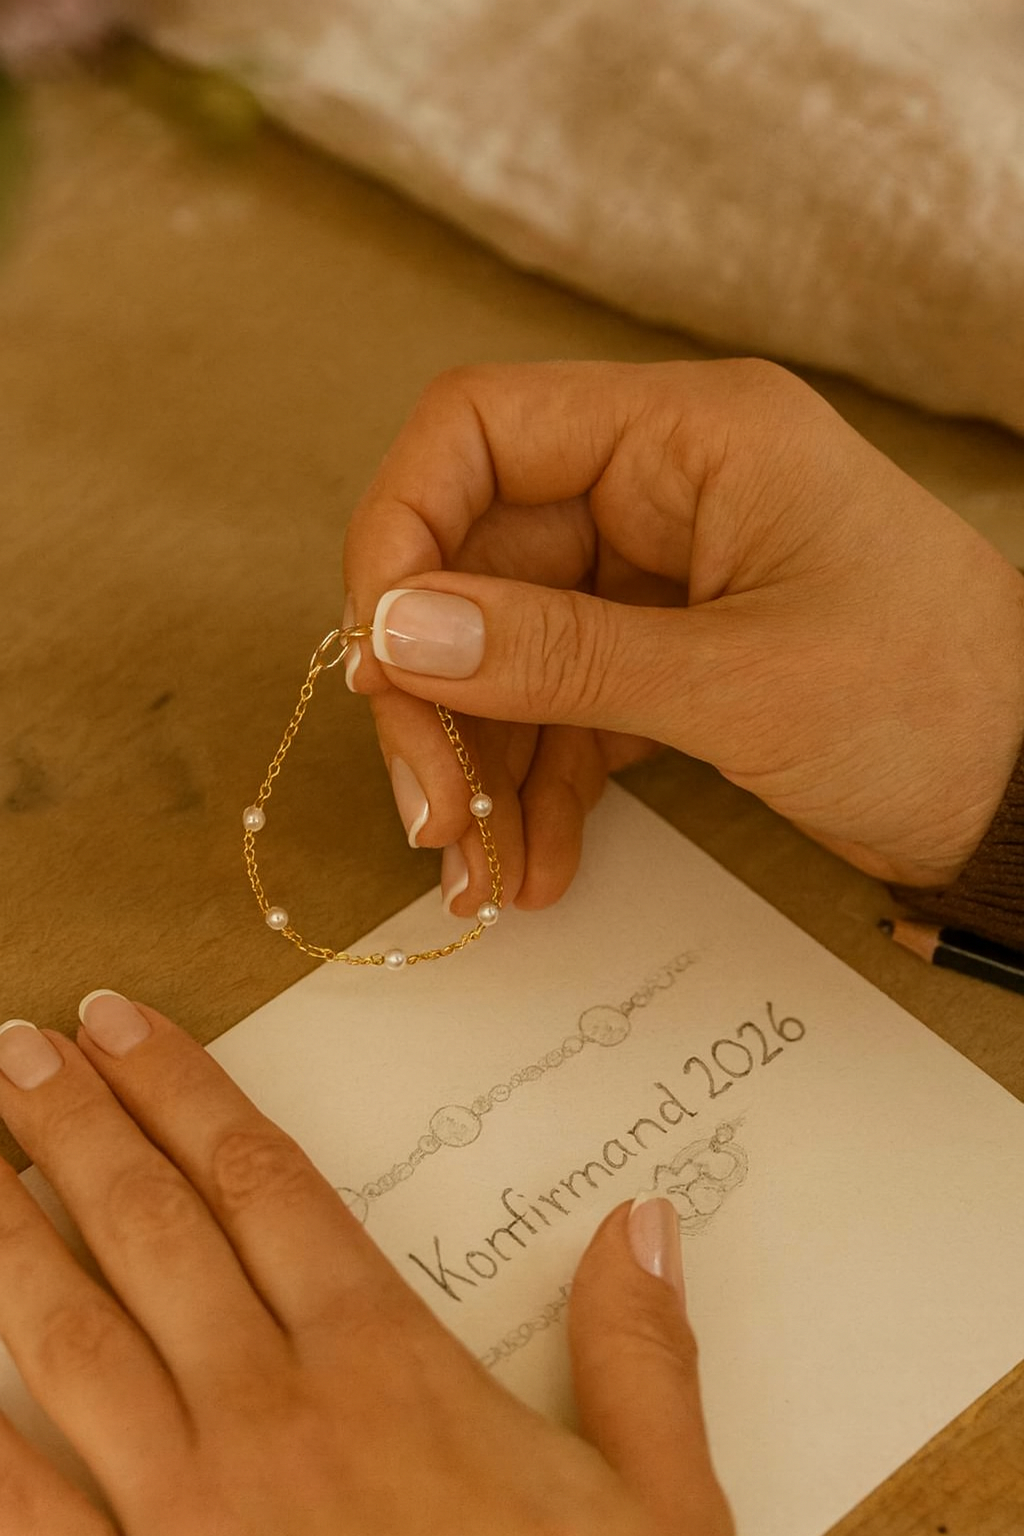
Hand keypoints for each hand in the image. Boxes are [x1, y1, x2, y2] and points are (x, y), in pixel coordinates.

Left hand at [0, 997, 732, 1535]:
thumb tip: (643, 1220)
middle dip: (80, 1125)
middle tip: (20, 1047)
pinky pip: (33, 1510)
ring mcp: (191, 1514)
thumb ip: (640, 1359)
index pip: (262, 1182)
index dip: (184, 1090)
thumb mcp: (652, 1511)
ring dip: (13, 1237)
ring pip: (75, 1339)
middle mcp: (274, 1415)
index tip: (123, 1023)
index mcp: (388, 1369)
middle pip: (156, 1230)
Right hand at [343, 360, 1023, 910]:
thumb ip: (558, 655)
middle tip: (426, 813)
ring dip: (479, 761)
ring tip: (473, 874)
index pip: (478, 431)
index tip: (376, 655)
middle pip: (478, 563)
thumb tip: (393, 632)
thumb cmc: (935, 700)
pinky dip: (536, 786)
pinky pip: (564, 707)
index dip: (403, 533)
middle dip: (437, 694)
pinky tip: (529, 867)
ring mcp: (661, 576)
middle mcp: (662, 489)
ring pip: (510, 649)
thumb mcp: (739, 681)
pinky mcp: (669, 656)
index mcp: (688, 436)